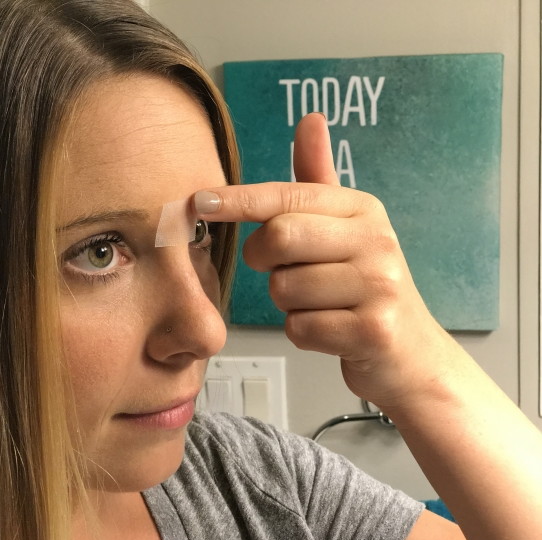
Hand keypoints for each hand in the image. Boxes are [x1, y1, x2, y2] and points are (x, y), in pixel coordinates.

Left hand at [195, 113, 451, 408]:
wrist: (410, 351)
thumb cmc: (364, 284)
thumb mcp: (347, 228)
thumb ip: (319, 179)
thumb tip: (310, 118)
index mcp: (363, 210)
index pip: (288, 197)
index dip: (239, 199)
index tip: (199, 201)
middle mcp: (377, 241)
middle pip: (278, 238)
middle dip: (264, 259)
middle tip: (282, 268)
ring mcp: (380, 287)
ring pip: (283, 289)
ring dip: (287, 303)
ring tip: (320, 303)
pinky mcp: (374, 331)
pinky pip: (299, 329)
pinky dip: (302, 333)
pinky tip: (330, 330)